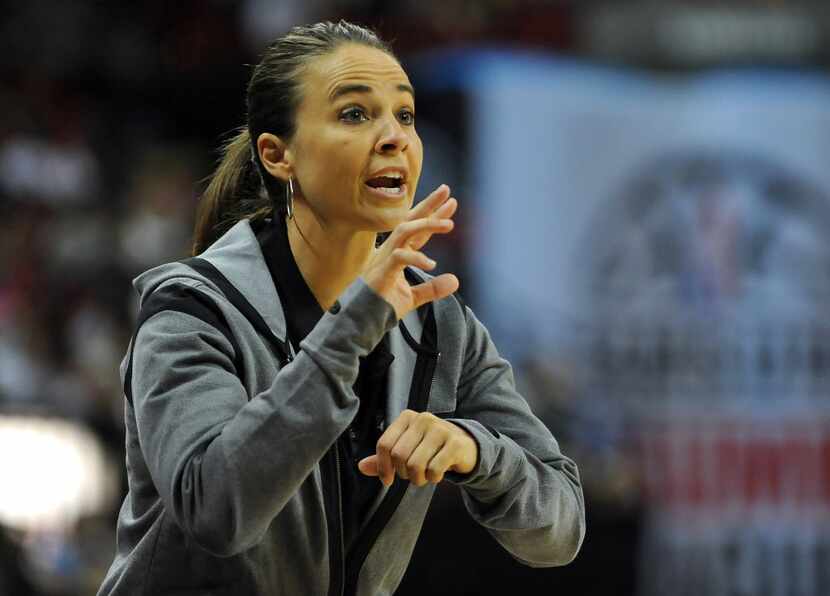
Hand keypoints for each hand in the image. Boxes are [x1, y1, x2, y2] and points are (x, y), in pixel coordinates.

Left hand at [357, 409, 477, 486]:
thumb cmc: (430, 448)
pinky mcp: (455, 443)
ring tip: (424, 476)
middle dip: (403, 473)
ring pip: (416, 465)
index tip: (387, 480)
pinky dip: (433, 478)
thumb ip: (385, 457)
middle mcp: (423, 419)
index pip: (384, 444)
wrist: (465, 445)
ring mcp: (440, 429)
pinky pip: (434, 469)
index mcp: (407, 417)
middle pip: (399, 456)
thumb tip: (361, 467)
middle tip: (412, 476)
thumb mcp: (407, 449)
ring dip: (418, 478)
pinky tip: (437, 474)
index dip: (383, 467)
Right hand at [362, 184, 458, 319]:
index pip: (416, 229)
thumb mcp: (412, 297)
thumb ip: (432, 288)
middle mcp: (389, 251)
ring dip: (427, 225)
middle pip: (410, 221)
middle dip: (428, 205)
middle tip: (447, 191)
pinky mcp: (381, 272)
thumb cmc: (382, 307)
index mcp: (396, 254)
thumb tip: (455, 280)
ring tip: (448, 225)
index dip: (433, 215)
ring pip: (404, 232)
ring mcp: (383, 259)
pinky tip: (432, 264)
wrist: (360, 321)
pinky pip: (399, 257)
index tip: (451, 203)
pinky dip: (416, 258)